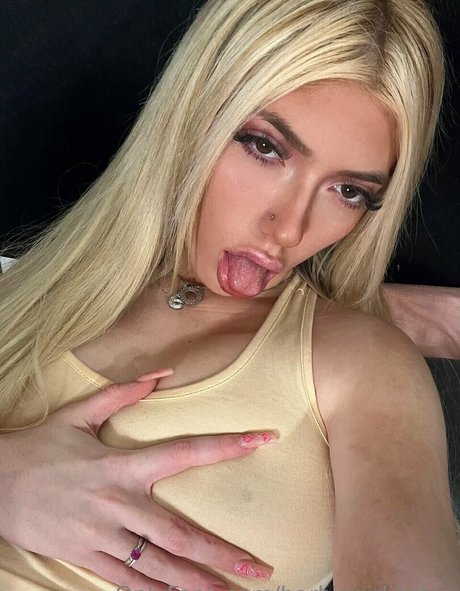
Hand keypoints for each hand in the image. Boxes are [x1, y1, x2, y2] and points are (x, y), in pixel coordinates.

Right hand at [0, 371, 275, 589]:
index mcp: (121, 466)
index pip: (184, 453)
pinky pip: (125, 582)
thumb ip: (123, 393)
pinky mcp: (85, 557)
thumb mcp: (79, 413)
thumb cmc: (41, 447)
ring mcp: (102, 536)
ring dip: (195, 582)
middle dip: (220, 552)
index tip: (261, 440)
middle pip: (178, 532)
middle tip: (257, 568)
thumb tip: (160, 374)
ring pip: (157, 566)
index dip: (225, 447)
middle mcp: (118, 504)